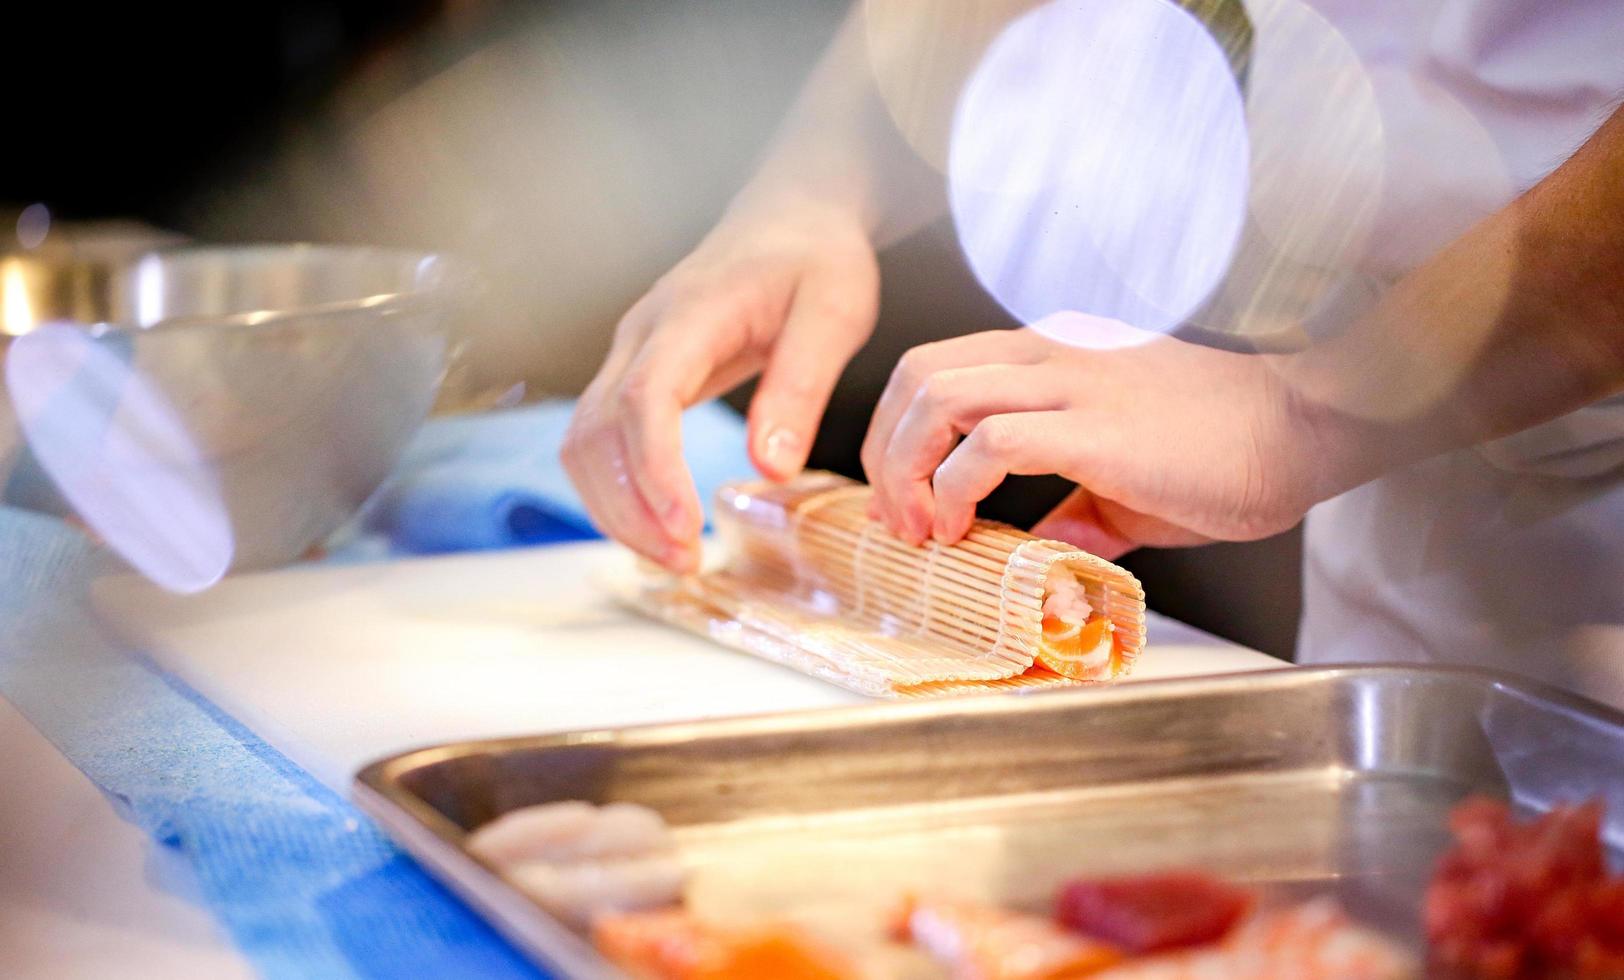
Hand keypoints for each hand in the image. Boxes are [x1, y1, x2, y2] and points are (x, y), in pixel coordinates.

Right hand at [562, 198, 879, 570]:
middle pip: (597, 429)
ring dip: (616, 507)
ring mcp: (629, 352)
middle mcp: (641, 332)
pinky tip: (657, 526)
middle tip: (685, 563)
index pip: (645, 396)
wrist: (792, 215)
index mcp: (690, 312)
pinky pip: (599, 439)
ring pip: (584, 441)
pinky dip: (616, 490)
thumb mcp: (836, 313)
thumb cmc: (817, 259)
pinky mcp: (634, 372)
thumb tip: (768, 468)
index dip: (654, 469)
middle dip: (630, 506)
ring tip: (674, 557)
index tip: (684, 528)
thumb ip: (800, 386)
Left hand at [859, 316, 1320, 558]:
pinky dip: (956, 488)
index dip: (898, 433)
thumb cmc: (1226, 452)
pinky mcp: (1095, 428)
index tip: (902, 499)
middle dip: (885, 449)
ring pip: (940, 397)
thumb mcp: (1130, 485)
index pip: (936, 368)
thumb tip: (1044, 553)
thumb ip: (1078, 510)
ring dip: (908, 468)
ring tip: (922, 529)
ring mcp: (1071, 385)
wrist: (1303, 430)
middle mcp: (1049, 357)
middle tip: (897, 518)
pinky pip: (992, 444)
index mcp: (1050, 359)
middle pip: (917, 373)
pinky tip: (963, 528)